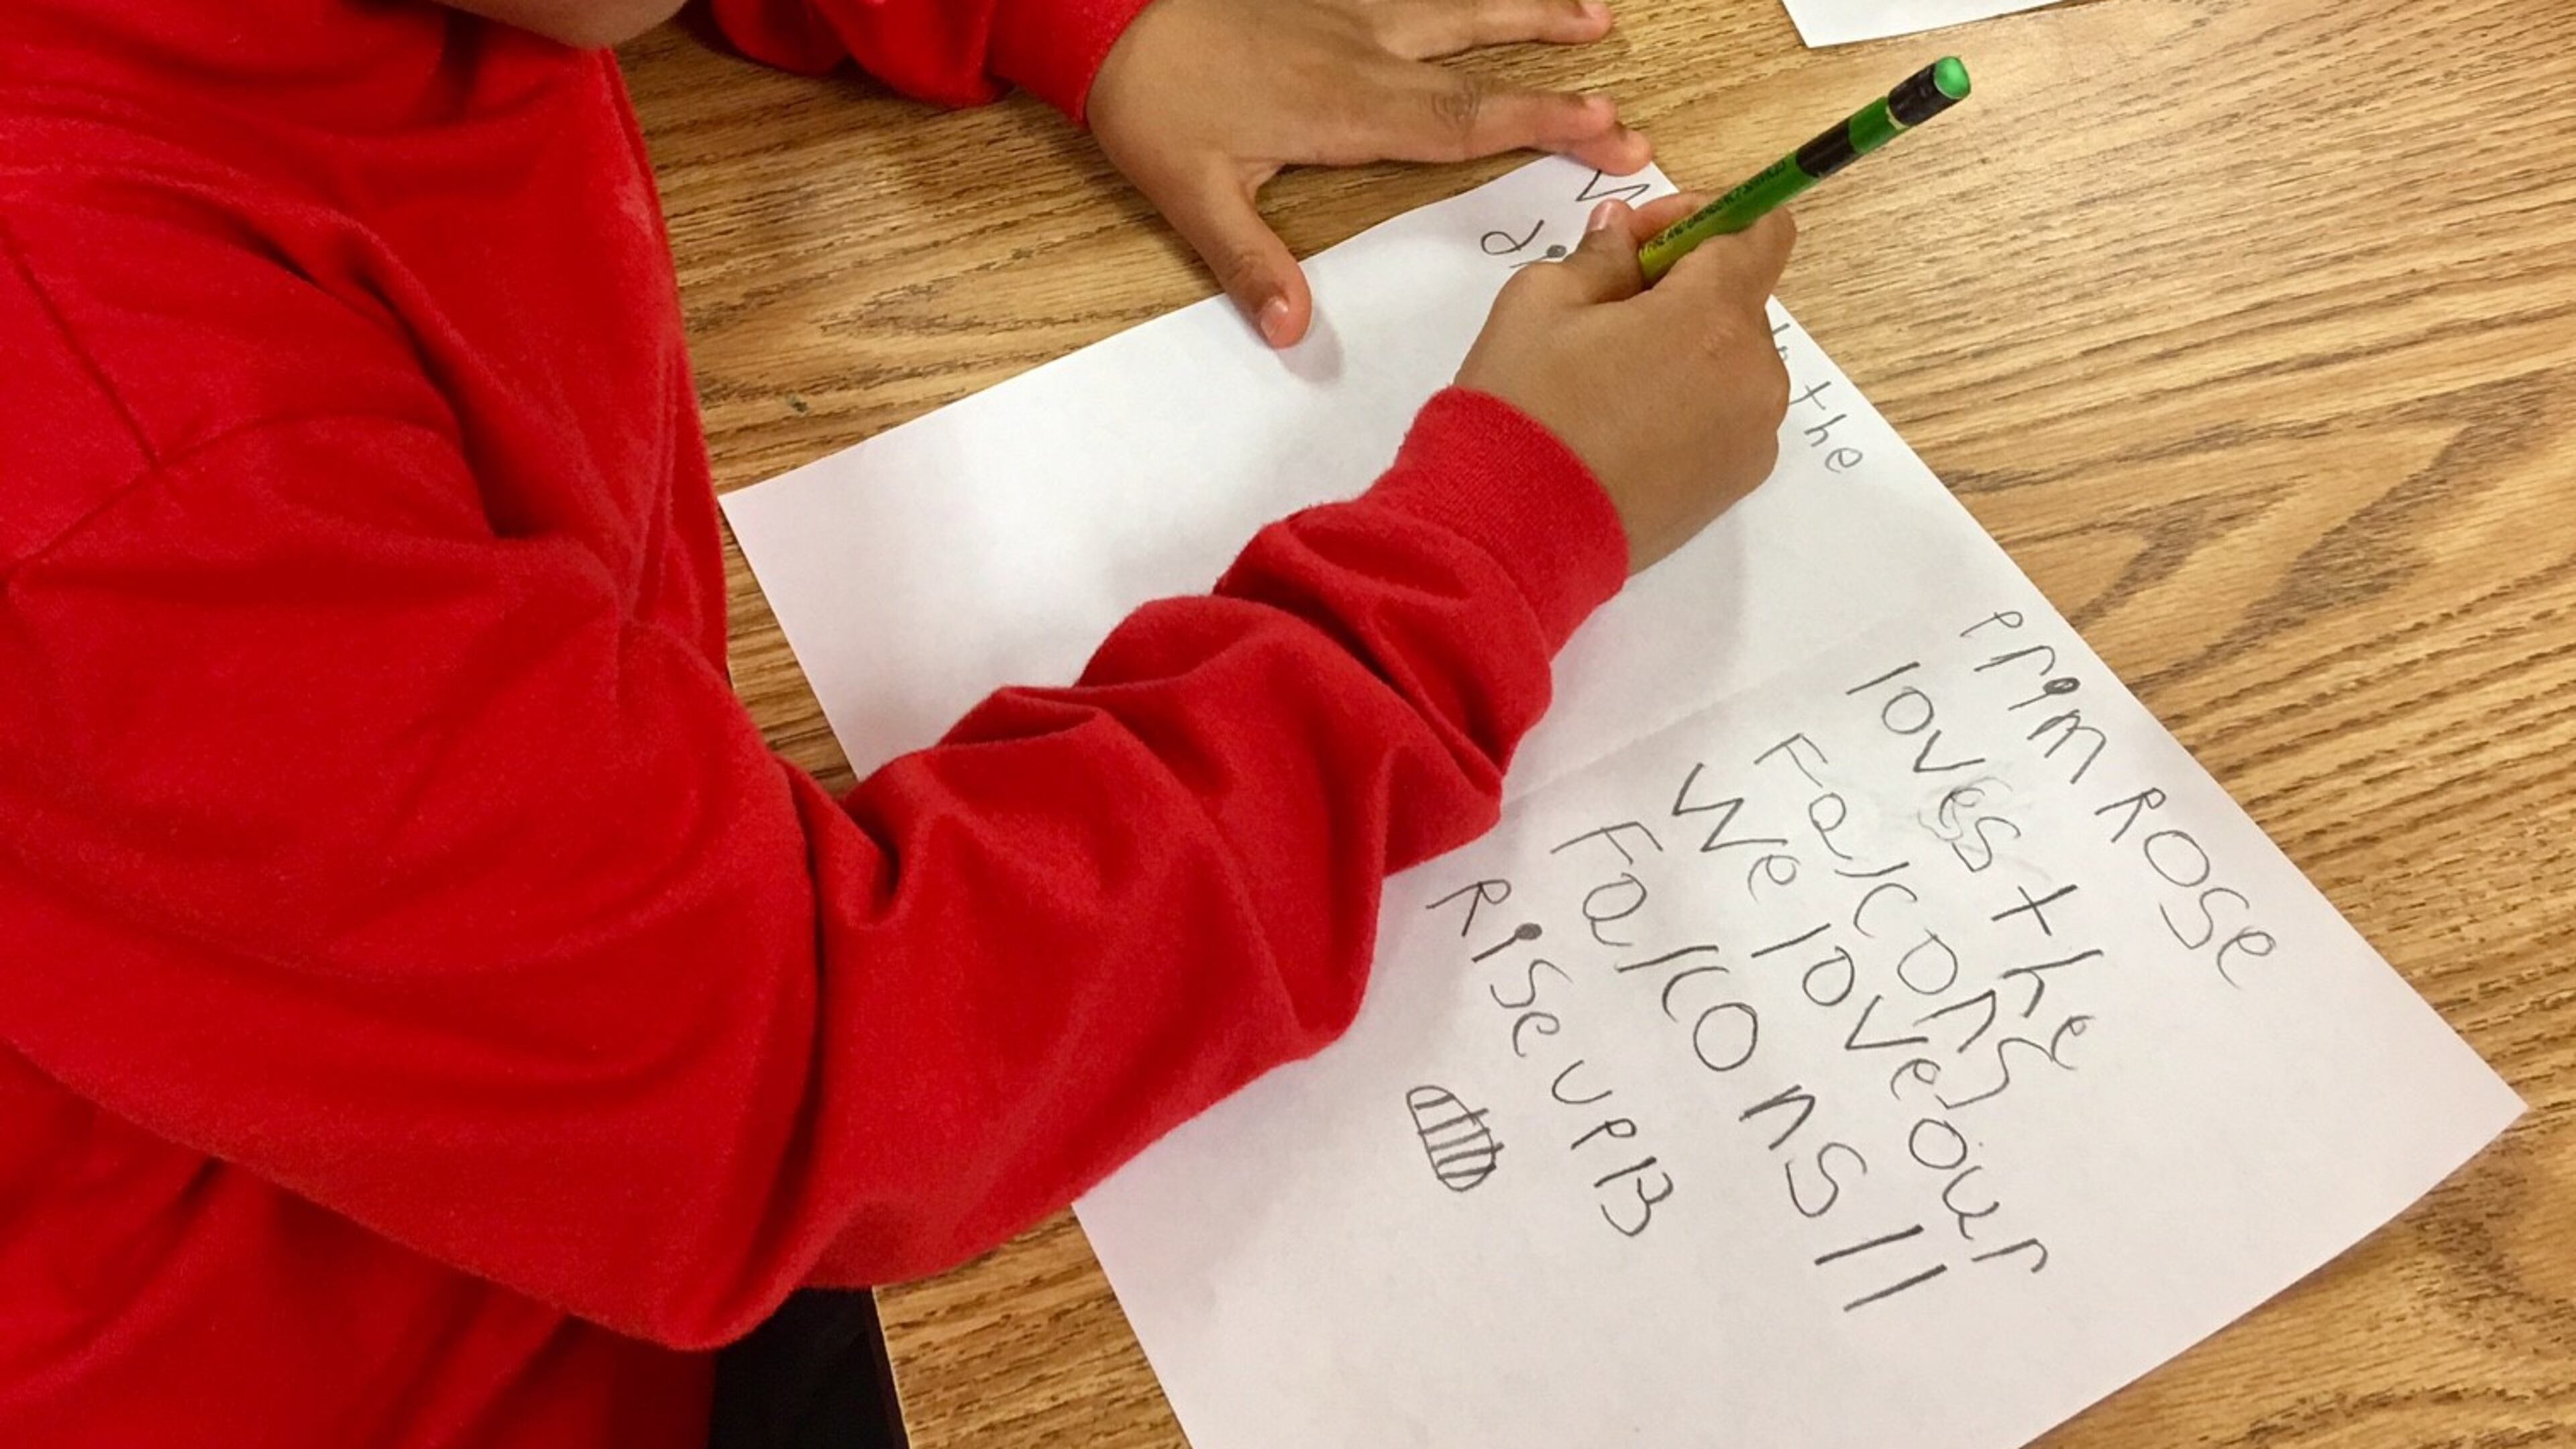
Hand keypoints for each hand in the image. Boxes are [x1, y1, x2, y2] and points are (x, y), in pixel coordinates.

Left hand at [1089, 0, 1650, 346]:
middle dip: (1561, 89)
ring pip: (1458, 11)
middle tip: (1627, 113)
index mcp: (1346, 110)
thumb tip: (1293, 331)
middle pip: (1482, 70)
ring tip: (1594, 15)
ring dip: (1528, 14)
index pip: (1463, 123)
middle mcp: (1364, 56)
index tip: (1608, 133)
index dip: (1541, 127)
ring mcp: (1349, 16)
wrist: (1107, 14)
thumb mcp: (1191, 194)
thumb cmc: (1152, 102)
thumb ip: (1250, 262)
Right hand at [1458, 195, 1796, 572]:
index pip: (1759, 231)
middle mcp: (1753, 375)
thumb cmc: (1524, 411)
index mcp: (1713, 317)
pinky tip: (1626, 425)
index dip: (1702, 219)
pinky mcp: (1736, 483)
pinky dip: (1691, 404)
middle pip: (1739, 300)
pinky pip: (1727, 416)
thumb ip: (1600, 255)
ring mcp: (1752, 435)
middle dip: (1682, 290)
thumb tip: (1624, 233)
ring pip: (1733, 361)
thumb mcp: (1541, 302)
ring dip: (1686, 350)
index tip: (1642, 240)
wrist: (1512, 534)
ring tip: (1610, 378)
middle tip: (1606, 310)